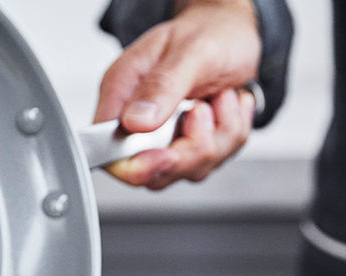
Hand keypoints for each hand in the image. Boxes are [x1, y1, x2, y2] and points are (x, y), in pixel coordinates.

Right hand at [94, 0, 260, 189]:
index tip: (169, 154)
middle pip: (153, 173)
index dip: (138, 165)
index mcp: (123, 93)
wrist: (235, 32)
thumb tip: (135, 121)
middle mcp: (139, 119)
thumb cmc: (210, 33)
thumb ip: (162, 87)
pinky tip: (229, 105)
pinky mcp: (192, 143)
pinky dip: (232, 133)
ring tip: (220, 98)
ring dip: (219, 136)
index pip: (110, 151)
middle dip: (191, 150)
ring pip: (188, 169)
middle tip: (204, 111)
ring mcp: (167, 136)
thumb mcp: (189, 51)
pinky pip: (215, 160)